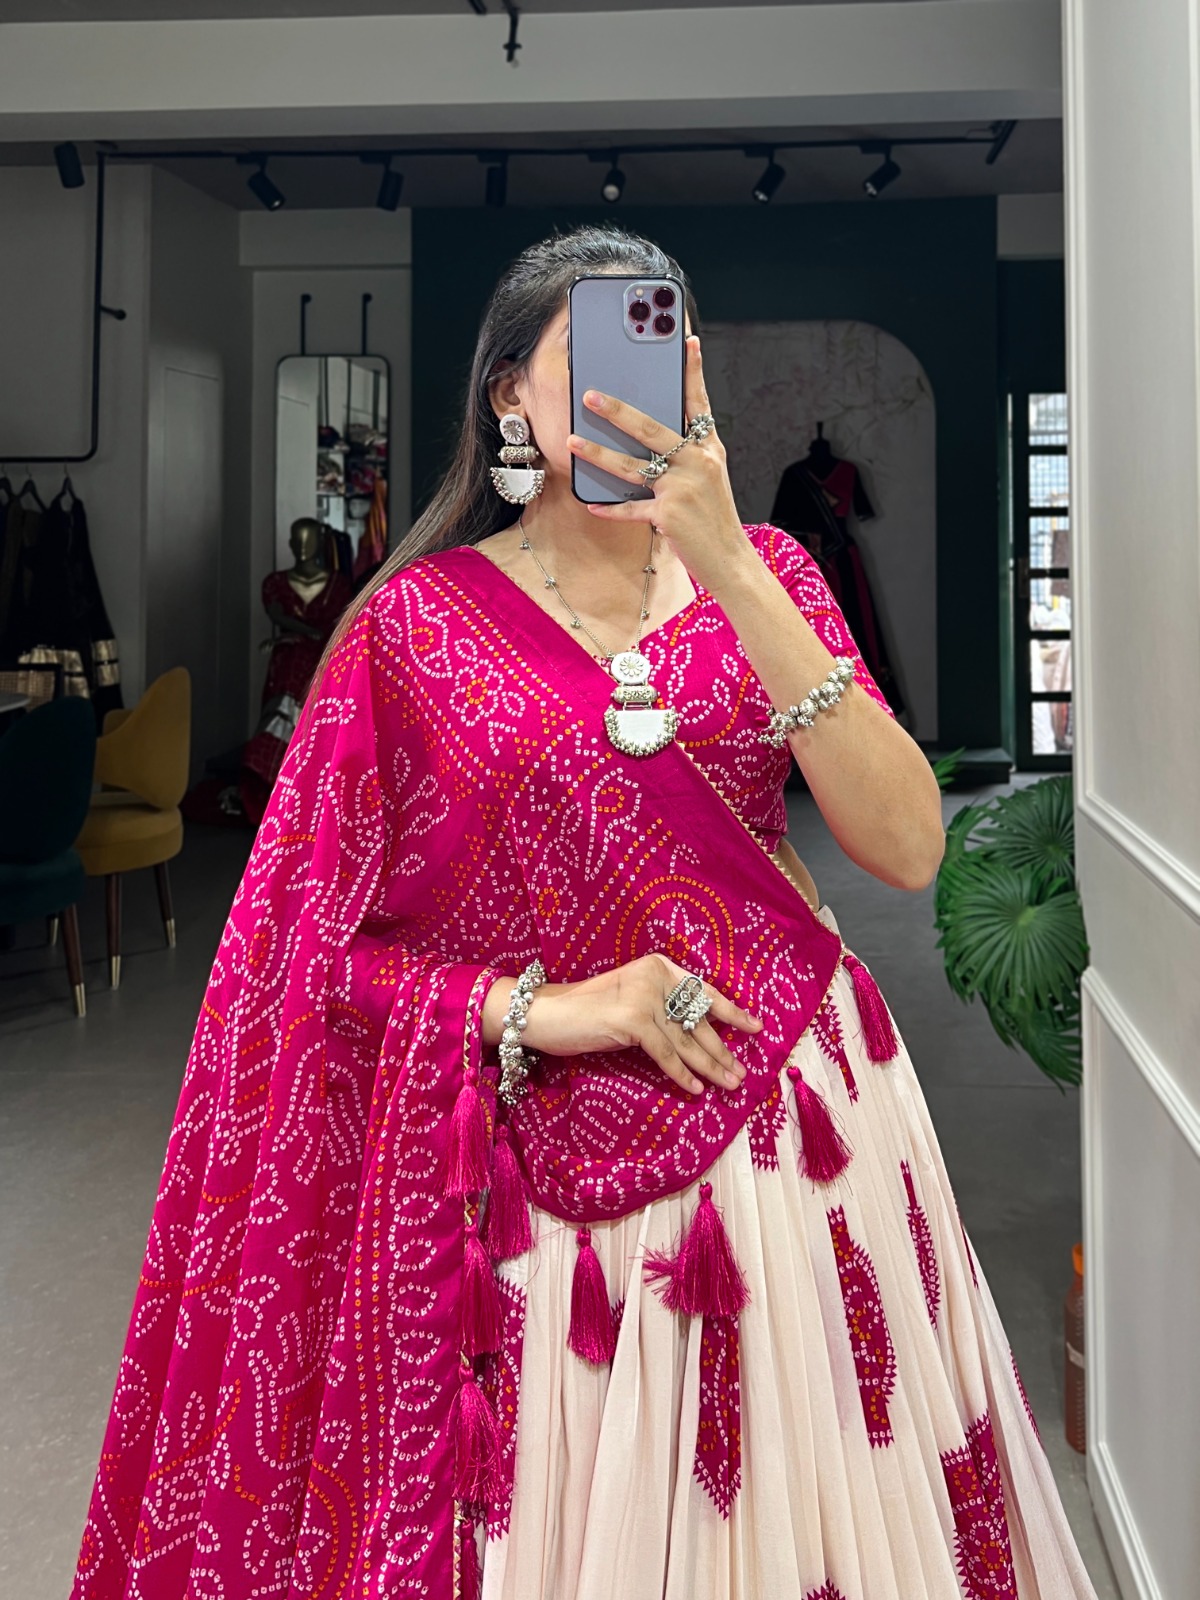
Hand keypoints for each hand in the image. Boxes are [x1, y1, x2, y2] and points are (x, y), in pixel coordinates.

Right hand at [512, 953, 761, 1096]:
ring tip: (729, 1085)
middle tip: (742, 1073)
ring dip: (711, 1066)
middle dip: (722, 1050)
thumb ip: (661, 1009)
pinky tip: (696, 1089)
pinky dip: (682, 1074)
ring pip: (686, 1040)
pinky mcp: (632, 1020)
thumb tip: (700, 1035)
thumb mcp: (630, 1000)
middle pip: (697, 1020)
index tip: (756, 1027)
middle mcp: (655, 976)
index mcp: (659, 966)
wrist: (545, 1014)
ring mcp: (644, 996)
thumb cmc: (586, 1012)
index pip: (702, 992)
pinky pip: (666, 1054)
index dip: (731, 1012)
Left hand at [565, 334, 747, 595]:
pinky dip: (610, 508)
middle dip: (617, 410)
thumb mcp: (709, 478)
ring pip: (632, 466)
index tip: (687, 341)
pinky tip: (591, 503)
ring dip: (598, 453)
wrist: (730, 560)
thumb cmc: (714, 518)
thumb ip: (687, 455)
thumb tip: (652, 441)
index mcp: (709, 449)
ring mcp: (682, 488)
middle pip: (650, 429)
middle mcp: (697, 462)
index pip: (699, 403)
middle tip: (590, 394)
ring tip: (572, 440)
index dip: (692, 372)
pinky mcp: (669, 515)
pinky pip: (631, 509)